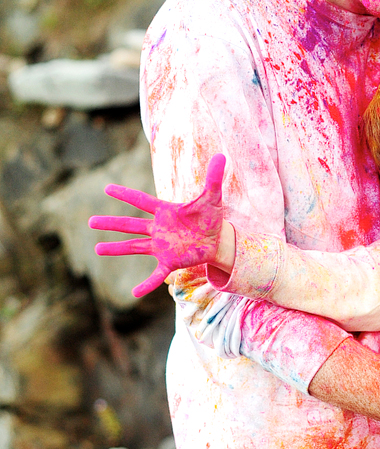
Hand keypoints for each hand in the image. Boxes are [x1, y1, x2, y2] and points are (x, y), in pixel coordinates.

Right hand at [89, 154, 226, 297]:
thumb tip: (221, 155)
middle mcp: (158, 229)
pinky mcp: (170, 261)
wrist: (218, 240)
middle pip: (130, 224)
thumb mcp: (213, 198)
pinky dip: (146, 284)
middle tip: (90, 222)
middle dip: (111, 223)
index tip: (107, 187)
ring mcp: (161, 246)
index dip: (125, 194)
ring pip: (134, 246)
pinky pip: (155, 274)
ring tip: (97, 249)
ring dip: (117, 248)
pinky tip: (134, 293)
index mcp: (165, 211)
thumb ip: (214, 178)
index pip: (141, 201)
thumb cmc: (211, 218)